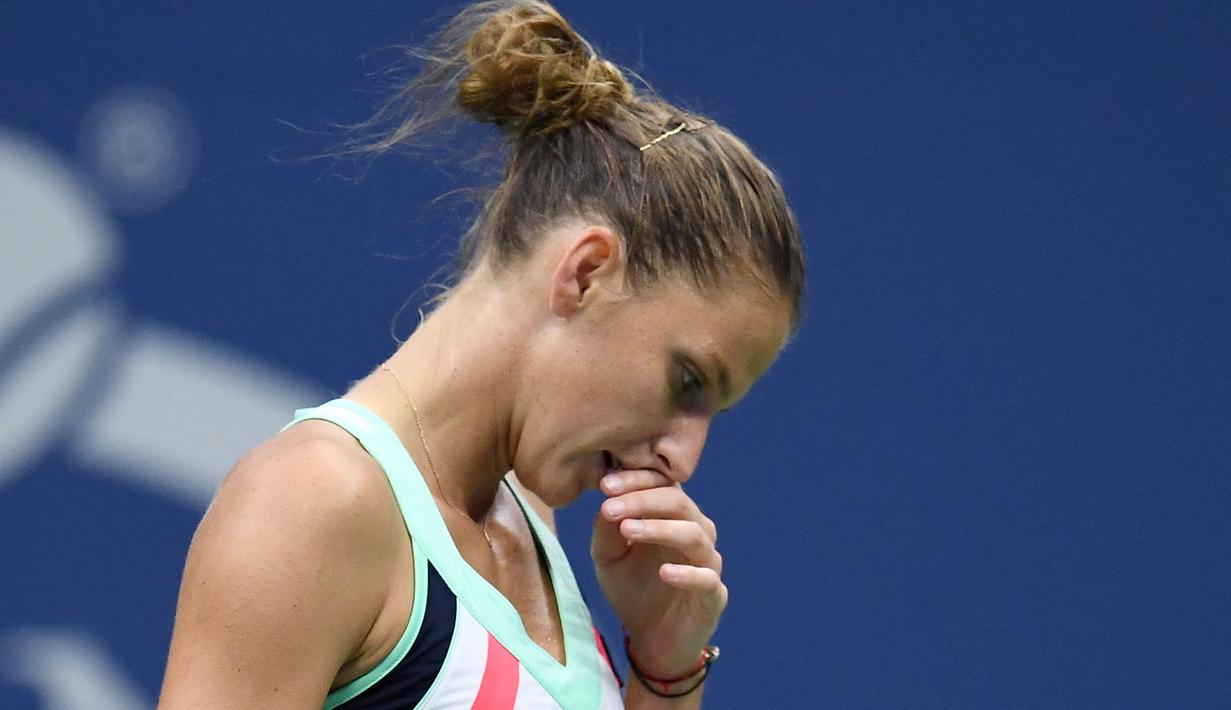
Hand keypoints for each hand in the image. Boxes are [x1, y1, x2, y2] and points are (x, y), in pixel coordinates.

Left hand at [591, 469, 726, 677]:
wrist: (650, 640)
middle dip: (642, 500)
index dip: (635, 480)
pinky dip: (687, 573)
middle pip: (678, 502)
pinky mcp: (713, 595)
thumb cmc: (633, 589)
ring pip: (694, 534)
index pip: (662, 484)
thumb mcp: (609, 557)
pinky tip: (664, 573)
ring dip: (659, 528)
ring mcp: (708, 563)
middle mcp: (696, 532)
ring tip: (628, 530)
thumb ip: (607, 530)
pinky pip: (707, 579)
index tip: (604, 485)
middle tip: (610, 506)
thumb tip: (606, 501)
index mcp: (673, 516)